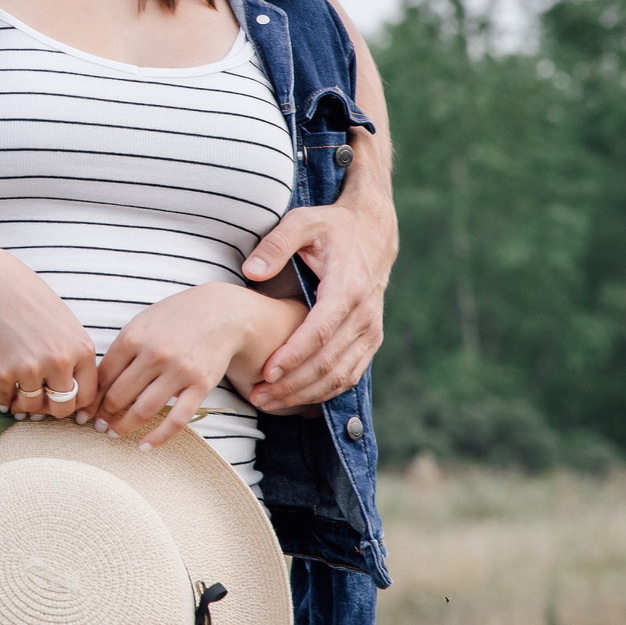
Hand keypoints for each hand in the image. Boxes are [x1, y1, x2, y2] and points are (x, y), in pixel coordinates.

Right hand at [0, 248, 99, 420]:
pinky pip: (6, 400)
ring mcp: (30, 368)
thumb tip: (73, 395)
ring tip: (20, 398)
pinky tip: (4, 394)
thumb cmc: (30, 302)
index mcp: (81, 350)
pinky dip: (4, 400)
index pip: (87, 397)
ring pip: (32, 407)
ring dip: (25, 406)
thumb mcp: (67, 327)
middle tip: (41, 402)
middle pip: (62, 408)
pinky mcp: (3, 371)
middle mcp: (59, 362)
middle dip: (50, 409)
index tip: (63, 404)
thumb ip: (74, 359)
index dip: (75, 405)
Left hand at [95, 284, 300, 448]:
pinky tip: (144, 446)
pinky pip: (176, 420)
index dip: (90, 398)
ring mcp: (178, 371)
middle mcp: (154, 355)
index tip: (85, 411)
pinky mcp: (200, 385)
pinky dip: (157, 437)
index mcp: (133, 338)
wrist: (220, 311)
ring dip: (123, 427)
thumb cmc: (174, 318)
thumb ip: (121, 351)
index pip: (103, 377)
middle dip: (103, 415)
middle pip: (118, 396)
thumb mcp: (141, 325)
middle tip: (97, 425)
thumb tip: (98, 383)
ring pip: (143, 411)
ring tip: (113, 433)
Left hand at [240, 194, 396, 410]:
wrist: (373, 232)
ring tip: (268, 402)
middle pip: (329, 362)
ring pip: (340, 375)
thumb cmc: (331, 227)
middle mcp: (365, 315)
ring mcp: (371, 331)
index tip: (266, 371)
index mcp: (348, 288)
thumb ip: (275, 245)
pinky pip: (350, 375)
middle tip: (257, 396)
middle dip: (292, 384)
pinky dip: (324, 392)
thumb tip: (252, 272)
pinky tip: (294, 399)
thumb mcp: (302, 222)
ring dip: (305, 394)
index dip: (294, 356)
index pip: (320, 332)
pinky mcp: (370, 340)